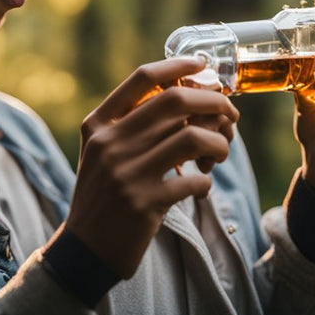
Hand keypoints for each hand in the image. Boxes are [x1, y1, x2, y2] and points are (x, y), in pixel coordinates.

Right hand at [66, 58, 238, 278]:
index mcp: (99, 125)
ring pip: (193, 137)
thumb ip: (129, 125)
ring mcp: (127, 173)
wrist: (85, 248)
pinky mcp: (145, 203)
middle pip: (175, 101)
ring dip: (219, 143)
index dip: (178, 66)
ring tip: (219, 155)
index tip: (203, 65)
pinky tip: (200, 188)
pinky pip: (194, 181)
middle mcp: (110, 143)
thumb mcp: (101, 153)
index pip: (142, 79)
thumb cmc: (102, 194)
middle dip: (213, 102)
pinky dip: (206, 182)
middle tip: (229, 115)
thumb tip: (186, 99)